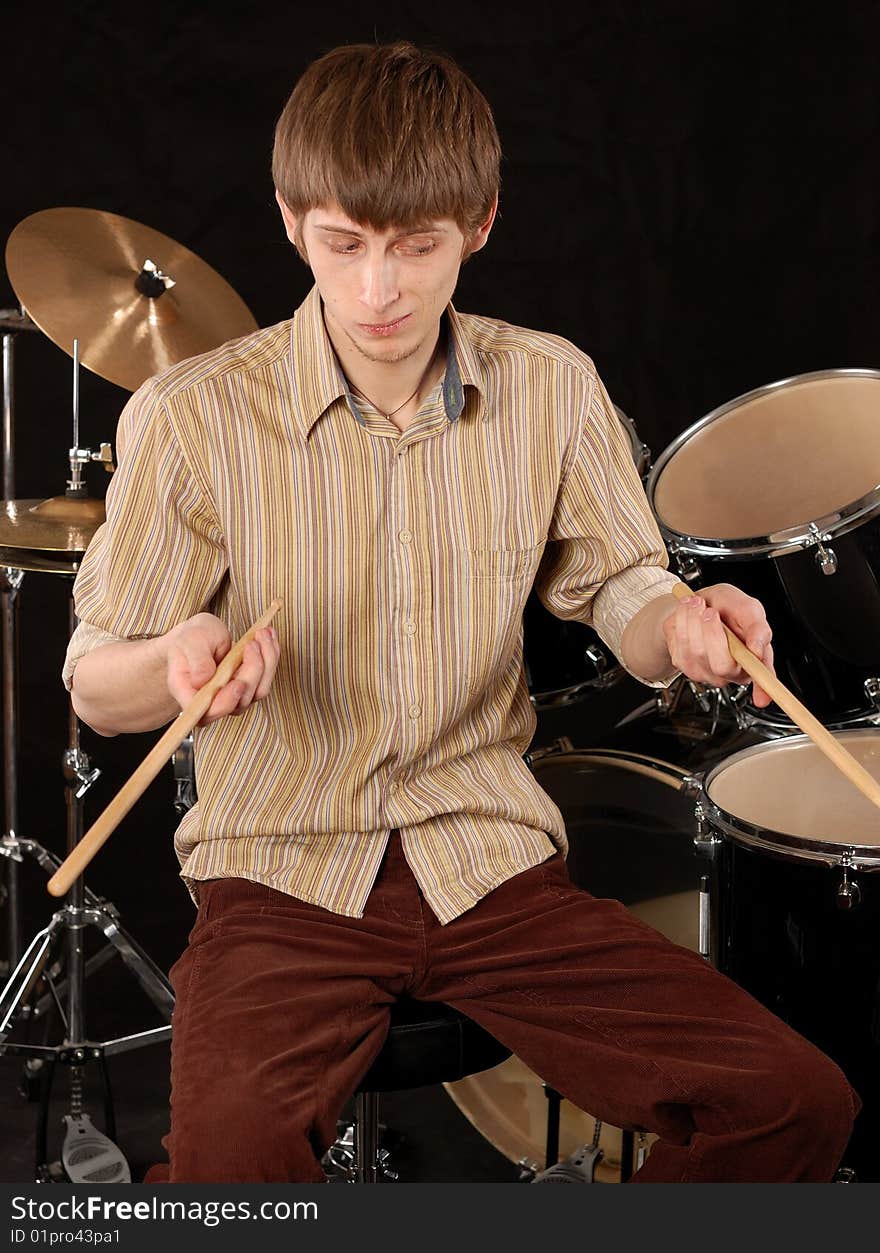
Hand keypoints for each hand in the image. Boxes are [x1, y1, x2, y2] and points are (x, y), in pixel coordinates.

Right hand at [165, 613, 280, 724]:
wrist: (200, 635)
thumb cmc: (190, 639)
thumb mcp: (190, 642)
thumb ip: (197, 662)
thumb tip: (202, 681)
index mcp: (189, 694)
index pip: (208, 712)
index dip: (226, 703)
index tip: (238, 683)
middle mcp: (212, 701)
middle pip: (240, 701)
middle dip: (252, 671)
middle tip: (252, 644)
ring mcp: (233, 696)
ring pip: (258, 690)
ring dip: (266, 661)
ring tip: (262, 634)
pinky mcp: (248, 687)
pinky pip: (266, 678)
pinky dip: (271, 656)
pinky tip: (269, 637)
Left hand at [662, 583, 774, 706]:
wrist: (699, 602)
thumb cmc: (728, 608)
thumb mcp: (749, 608)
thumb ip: (758, 627)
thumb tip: (758, 648)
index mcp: (753, 660)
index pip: (761, 680)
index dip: (762, 689)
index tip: (761, 700)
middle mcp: (730, 671)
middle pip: (722, 665)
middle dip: (713, 632)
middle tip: (711, 612)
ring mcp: (706, 671)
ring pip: (697, 651)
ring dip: (694, 621)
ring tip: (698, 605)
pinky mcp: (684, 665)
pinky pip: (681, 645)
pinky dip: (682, 623)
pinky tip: (688, 614)